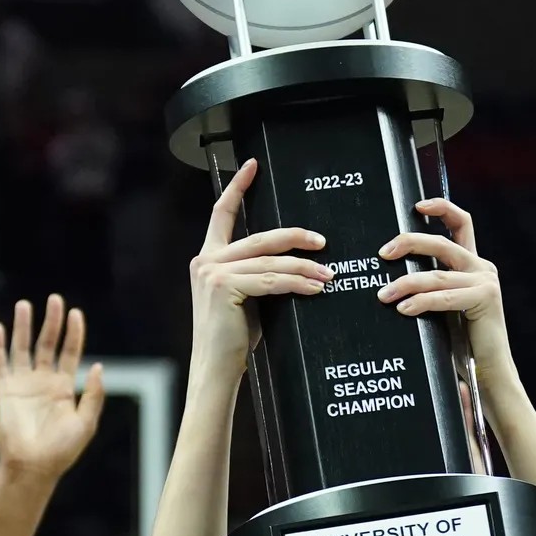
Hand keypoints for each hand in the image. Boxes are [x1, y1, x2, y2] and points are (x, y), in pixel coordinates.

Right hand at [0, 293, 104, 481]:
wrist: (32, 467)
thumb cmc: (62, 450)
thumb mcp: (86, 423)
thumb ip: (94, 396)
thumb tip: (98, 367)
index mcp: (65, 388)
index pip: (70, 353)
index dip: (74, 333)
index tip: (76, 313)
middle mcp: (43, 382)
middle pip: (48, 344)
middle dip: (51, 322)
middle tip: (54, 299)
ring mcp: (23, 385)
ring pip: (22, 348)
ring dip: (23, 327)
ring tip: (24, 305)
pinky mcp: (4, 391)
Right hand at [188, 158, 328, 378]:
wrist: (216, 369)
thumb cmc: (233, 339)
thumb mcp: (246, 299)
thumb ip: (259, 276)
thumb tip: (297, 265)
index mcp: (208, 258)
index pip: (222, 214)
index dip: (238, 187)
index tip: (252, 166)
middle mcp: (206, 261)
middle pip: (260, 237)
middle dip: (296, 237)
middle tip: (323, 242)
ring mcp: (213, 273)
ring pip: (271, 262)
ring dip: (305, 268)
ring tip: (329, 276)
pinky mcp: (224, 288)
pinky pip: (272, 280)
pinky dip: (298, 284)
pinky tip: (315, 289)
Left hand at [377, 197, 514, 384]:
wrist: (489, 373)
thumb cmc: (462, 343)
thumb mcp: (443, 308)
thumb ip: (430, 288)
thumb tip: (391, 279)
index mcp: (473, 264)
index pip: (461, 223)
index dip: (441, 208)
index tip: (417, 206)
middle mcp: (482, 267)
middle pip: (442, 243)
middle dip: (409, 243)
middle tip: (383, 254)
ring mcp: (485, 282)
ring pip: (437, 275)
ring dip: (405, 283)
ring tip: (384, 295)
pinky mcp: (485, 299)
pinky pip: (444, 297)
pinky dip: (421, 302)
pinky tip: (404, 309)